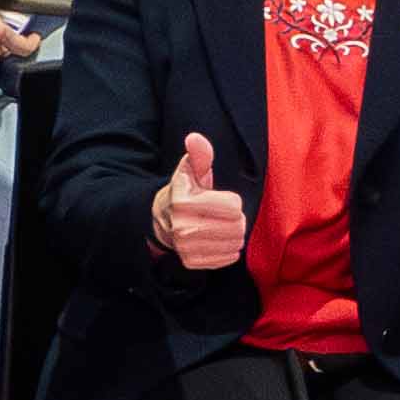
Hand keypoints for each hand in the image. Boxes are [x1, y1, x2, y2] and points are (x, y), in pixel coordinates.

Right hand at [151, 129, 251, 276]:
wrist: (162, 220)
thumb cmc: (185, 192)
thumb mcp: (190, 171)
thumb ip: (199, 155)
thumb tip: (195, 137)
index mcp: (183, 202)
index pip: (233, 206)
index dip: (231, 201)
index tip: (219, 199)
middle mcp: (182, 227)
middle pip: (236, 226)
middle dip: (236, 219)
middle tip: (223, 215)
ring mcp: (186, 247)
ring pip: (234, 243)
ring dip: (233, 235)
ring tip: (220, 227)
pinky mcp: (191, 262)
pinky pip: (228, 258)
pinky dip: (228, 250)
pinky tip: (217, 240)